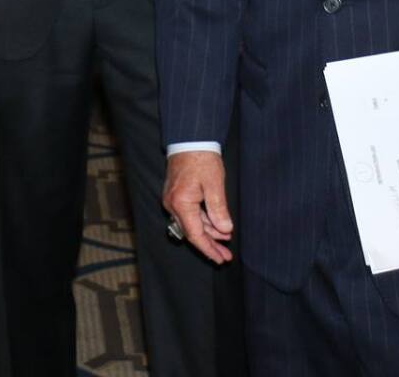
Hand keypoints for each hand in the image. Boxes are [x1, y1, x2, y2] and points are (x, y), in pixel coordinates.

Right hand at [163, 150, 234, 264]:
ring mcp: (173, 200)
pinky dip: (203, 221)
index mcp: (181, 203)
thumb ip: (218, 208)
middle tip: (225, 256)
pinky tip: (216, 225)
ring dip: (208, 233)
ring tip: (225, 240)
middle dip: (210, 245)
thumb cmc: (202, 159)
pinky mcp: (176, 195)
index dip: (208, 249)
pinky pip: (189, 215)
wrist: (189, 140)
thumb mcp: (215, 184)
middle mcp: (173, 205)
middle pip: (192, 232)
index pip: (195, 234)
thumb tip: (225, 230)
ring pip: (191, 224)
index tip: (220, 259)